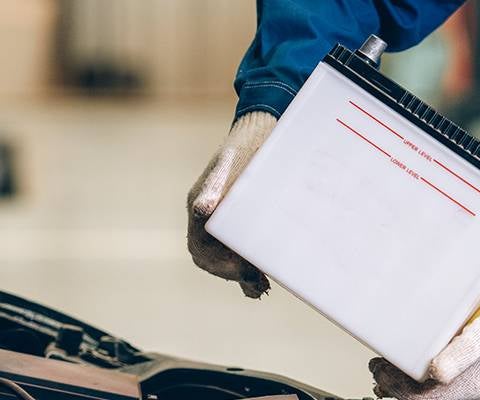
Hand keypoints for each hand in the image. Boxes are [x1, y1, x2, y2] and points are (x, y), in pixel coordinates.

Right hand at [187, 112, 275, 297]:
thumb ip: (217, 185)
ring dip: (242, 275)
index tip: (243, 271)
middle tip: (258, 285)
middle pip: (212, 259)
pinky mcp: (242, 221)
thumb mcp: (233, 161)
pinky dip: (250, 268)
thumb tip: (203, 211)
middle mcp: (208, 217)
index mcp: (201, 205)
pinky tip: (265, 280)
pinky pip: (241, 251)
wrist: (264, 129)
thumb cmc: (249, 144)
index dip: (220, 265)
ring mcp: (224, 220)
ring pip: (226, 258)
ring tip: (262, 287)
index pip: (201, 248)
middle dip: (233, 274)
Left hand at [370, 282, 479, 399]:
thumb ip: (461, 354)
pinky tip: (410, 369)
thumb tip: (437, 373)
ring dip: (405, 385)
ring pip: (431, 395)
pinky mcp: (472, 375)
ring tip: (386, 369)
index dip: (397, 389)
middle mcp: (471, 390)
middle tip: (378, 368)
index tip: (381, 371)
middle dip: (396, 387)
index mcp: (473, 384)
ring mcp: (472, 384)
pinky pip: (441, 386)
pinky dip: (420, 380)